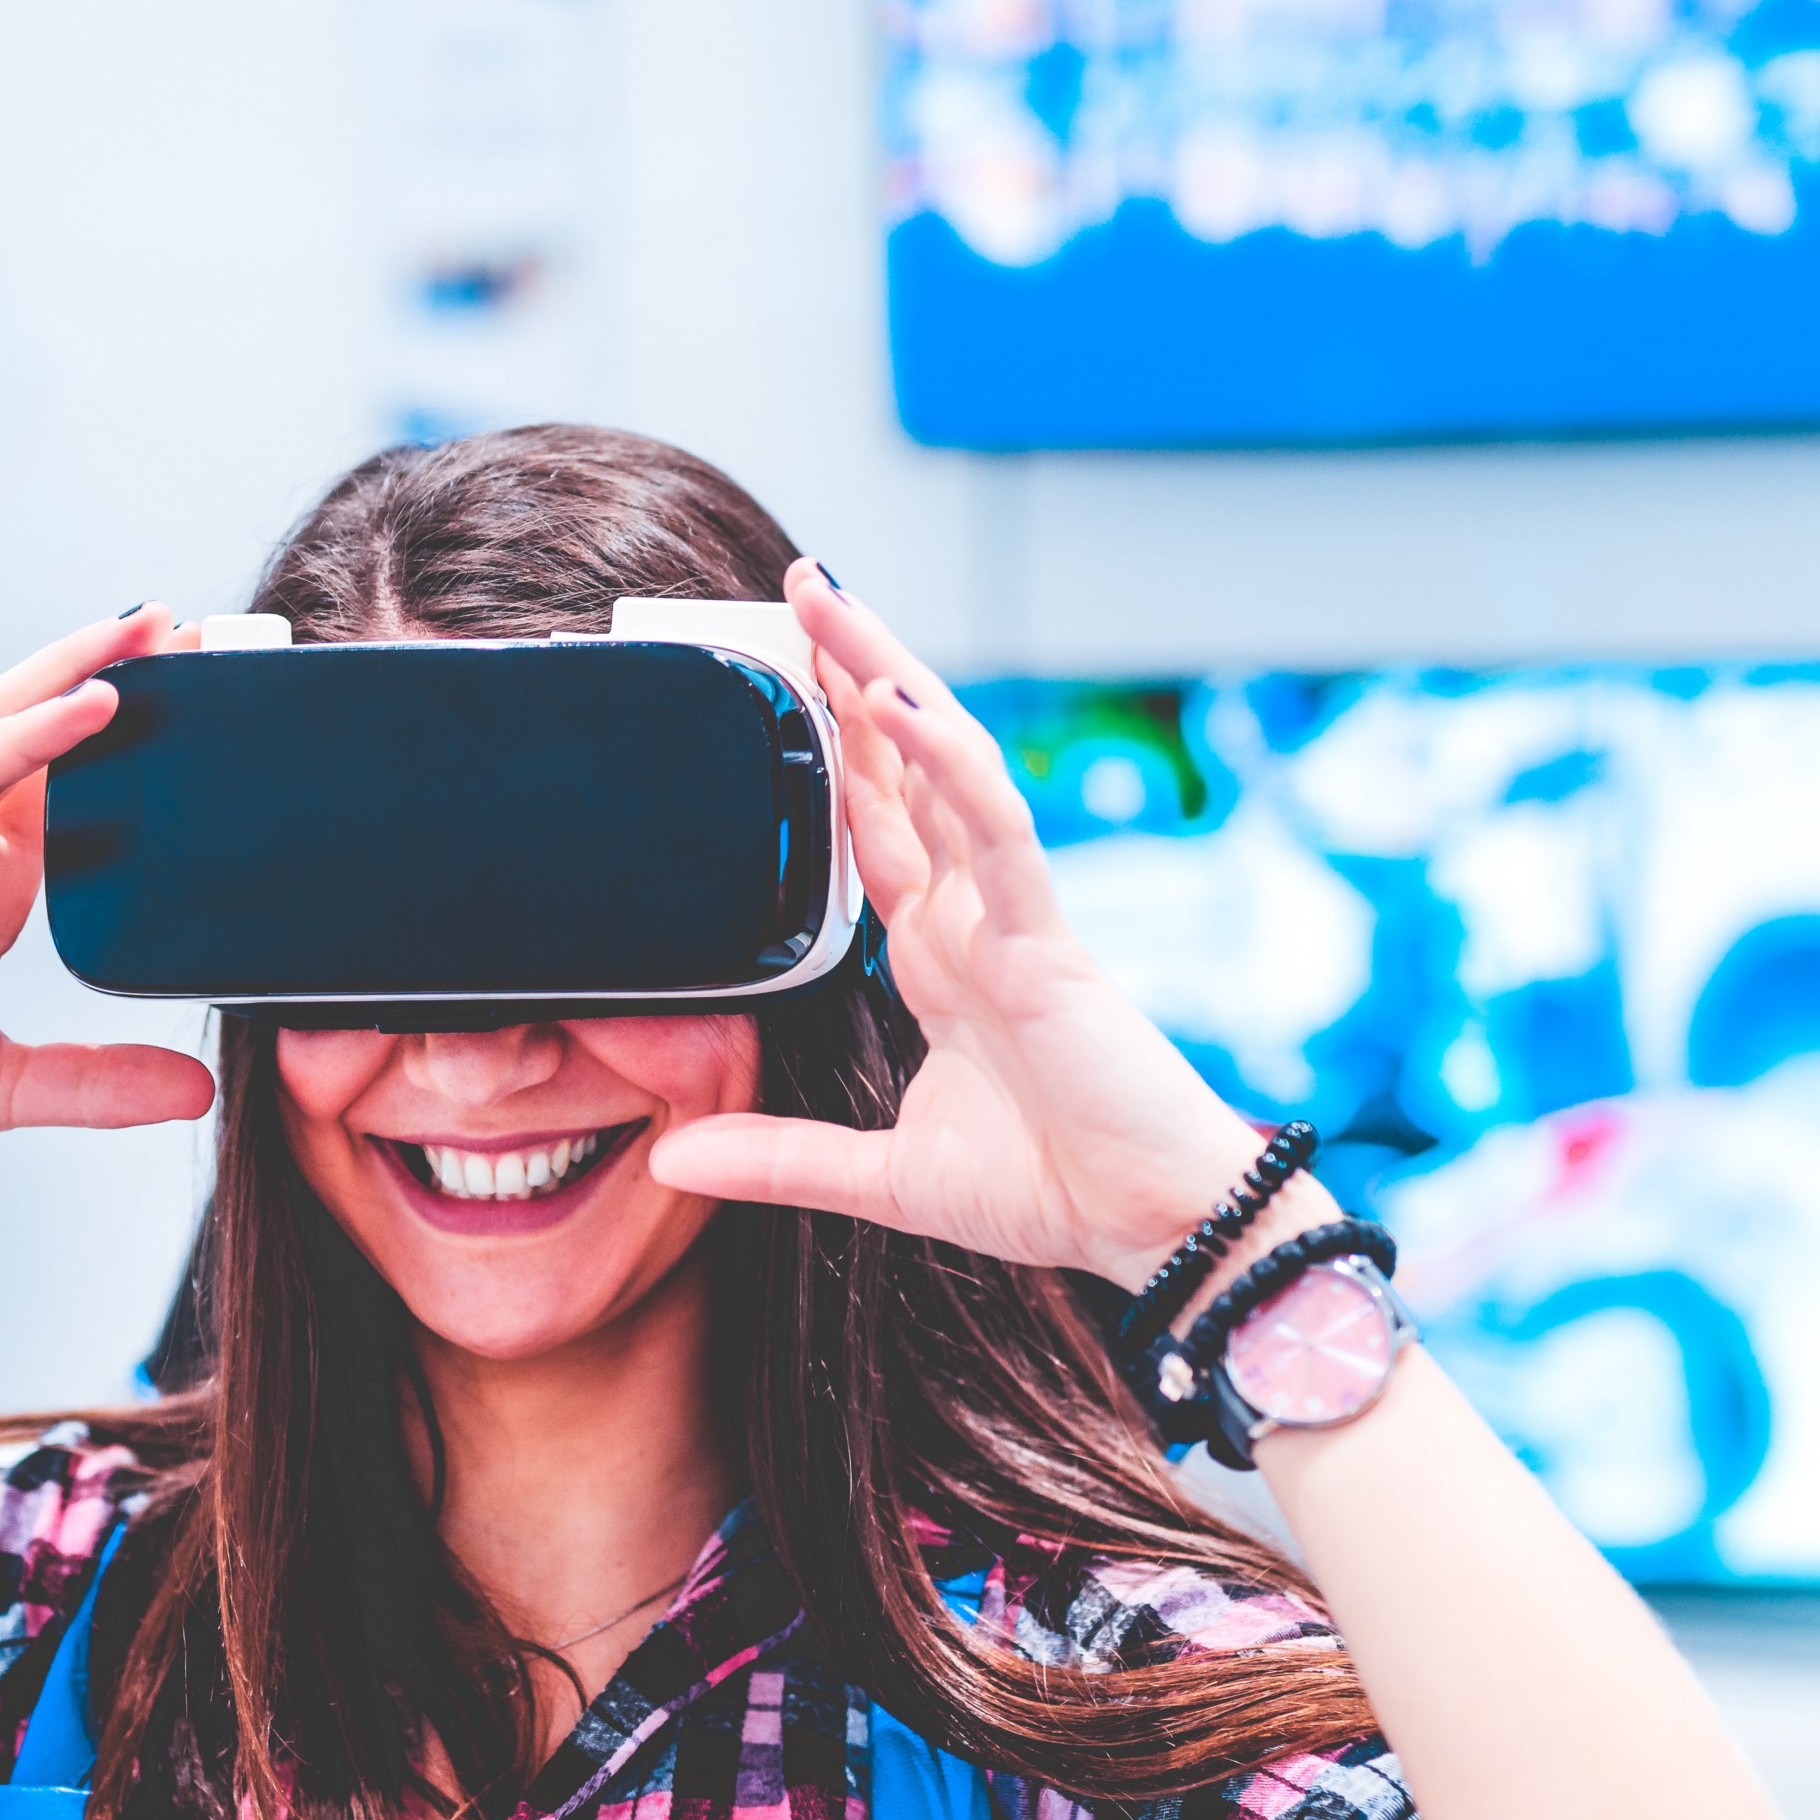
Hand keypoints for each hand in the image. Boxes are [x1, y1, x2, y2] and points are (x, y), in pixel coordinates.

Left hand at [648, 562, 1296, 1286]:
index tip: (782, 676)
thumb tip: (669, 1160)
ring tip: (830, 600)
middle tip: (797, 588)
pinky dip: (950, 763)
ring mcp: (1009, 917)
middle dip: (854, 674)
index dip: (831, 750)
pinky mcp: (1046, 941)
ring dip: (890, 678)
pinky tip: (901, 702)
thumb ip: (778, 1157)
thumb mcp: (882, 1179)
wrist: (1150, 1231)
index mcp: (938, 957)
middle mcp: (971, 917)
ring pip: (946, 767)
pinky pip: (995, 831)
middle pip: (903, 767)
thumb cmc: (1049, 1190)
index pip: (872, 825)